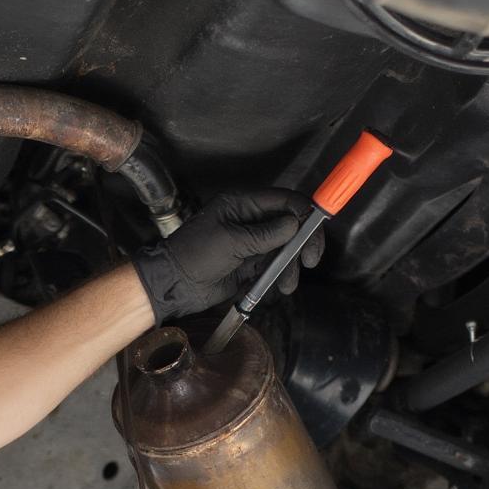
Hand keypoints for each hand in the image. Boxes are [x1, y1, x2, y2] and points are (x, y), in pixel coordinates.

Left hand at [132, 190, 325, 321]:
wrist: (174, 285)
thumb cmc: (194, 256)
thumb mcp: (230, 241)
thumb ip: (264, 234)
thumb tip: (294, 224)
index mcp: (242, 204)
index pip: (283, 201)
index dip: (303, 212)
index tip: (315, 228)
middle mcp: (249, 221)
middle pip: (290, 226)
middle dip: (302, 242)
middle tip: (309, 260)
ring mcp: (250, 244)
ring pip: (283, 249)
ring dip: (289, 266)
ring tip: (286, 284)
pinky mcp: (248, 265)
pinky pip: (272, 267)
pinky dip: (278, 277)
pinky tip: (277, 287)